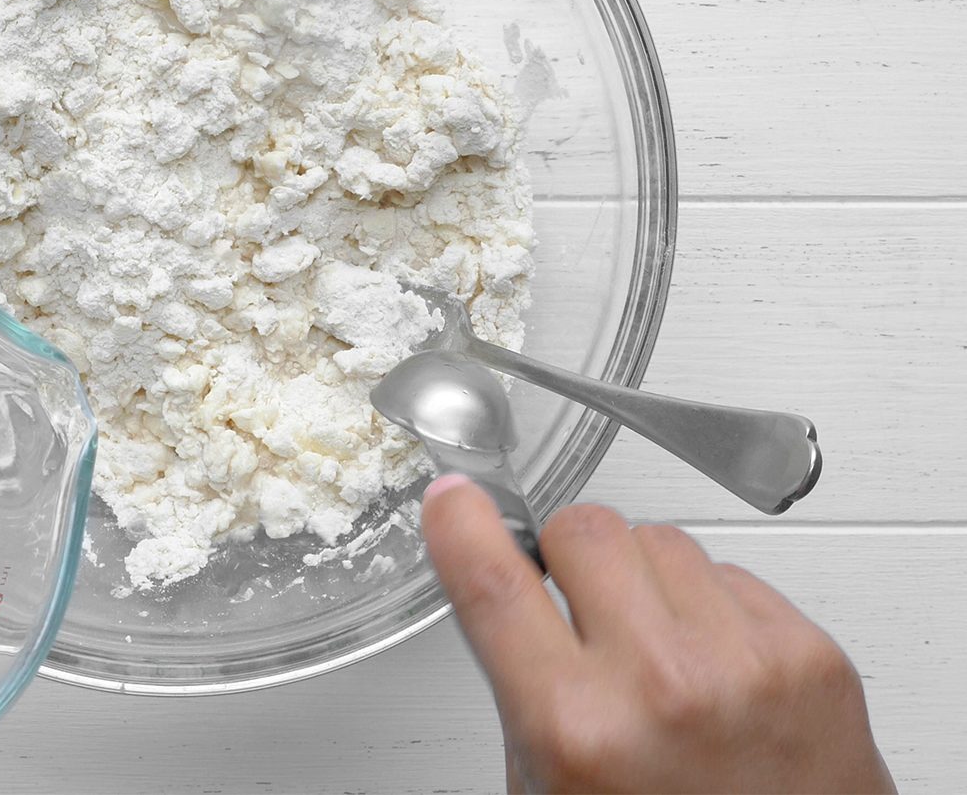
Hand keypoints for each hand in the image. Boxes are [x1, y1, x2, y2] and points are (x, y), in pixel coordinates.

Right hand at [422, 475, 894, 793]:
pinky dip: (712, 606)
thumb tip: (503, 577)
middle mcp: (662, 688)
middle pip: (584, 530)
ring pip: (660, 538)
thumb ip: (525, 685)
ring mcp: (745, 664)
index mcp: (578, 729)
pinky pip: (733, 571)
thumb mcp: (551, 785)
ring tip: (659, 649)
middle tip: (578, 605)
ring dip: (644, 578)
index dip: (462, 524)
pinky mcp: (810, 656)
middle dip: (568, 556)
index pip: (495, 583)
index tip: (453, 498)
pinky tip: (717, 666)